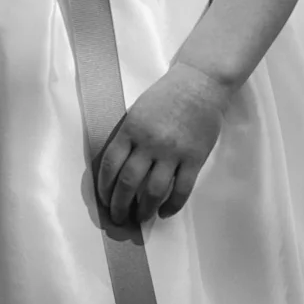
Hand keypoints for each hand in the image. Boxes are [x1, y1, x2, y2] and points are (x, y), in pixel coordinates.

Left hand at [94, 62, 235, 225]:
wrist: (199, 84)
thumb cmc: (165, 97)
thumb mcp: (136, 113)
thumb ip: (127, 138)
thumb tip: (116, 170)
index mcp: (130, 130)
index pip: (110, 165)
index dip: (104, 187)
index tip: (104, 201)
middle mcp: (149, 143)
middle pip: (129, 182)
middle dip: (120, 205)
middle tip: (119, 219)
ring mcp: (173, 152)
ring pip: (154, 191)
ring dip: (145, 210)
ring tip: (141, 219)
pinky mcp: (194, 158)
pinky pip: (182, 189)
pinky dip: (172, 205)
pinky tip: (165, 213)